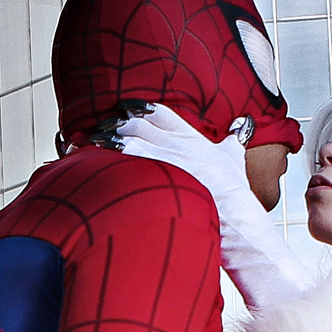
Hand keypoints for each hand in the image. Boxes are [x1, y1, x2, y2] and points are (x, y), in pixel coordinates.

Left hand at [111, 107, 313, 313]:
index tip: (124, 111)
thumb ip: (233, 141)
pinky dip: (106, 159)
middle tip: (102, 130)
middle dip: (117, 124)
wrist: (236, 222)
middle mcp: (178, 144)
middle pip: (138, 123)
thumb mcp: (235, 160)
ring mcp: (168, 161)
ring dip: (107, 139)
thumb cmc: (234, 196)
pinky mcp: (159, 179)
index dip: (139, 110)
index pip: (160, 113)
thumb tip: (241, 125)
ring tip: (92, 142)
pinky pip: (124, 161)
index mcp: (193, 137)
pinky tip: (91, 161)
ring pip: (127, 139)